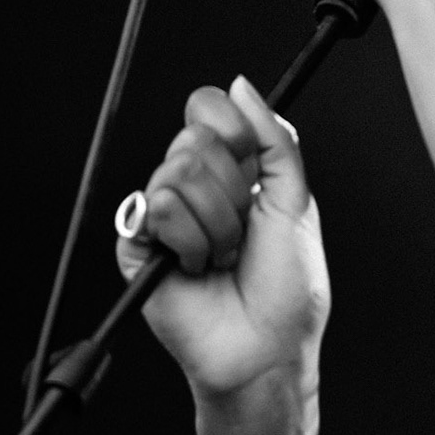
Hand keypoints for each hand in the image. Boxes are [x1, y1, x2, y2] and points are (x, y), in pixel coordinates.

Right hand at [117, 76, 330, 433]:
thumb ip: (274, 140)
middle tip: (244, 232)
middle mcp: (197, 188)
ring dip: (216, 225)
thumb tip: (239, 86)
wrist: (267, 348)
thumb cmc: (289, 288)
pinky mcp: (138, 246)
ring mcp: (166, 217)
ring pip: (175, 173)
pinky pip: (155, 208)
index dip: (230, 130)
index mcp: (235, 172)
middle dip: (232, 191)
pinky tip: (198, 268)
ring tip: (224, 258)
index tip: (251, 164)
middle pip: (193, 139)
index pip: (209, 113)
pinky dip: (190, 242)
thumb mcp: (296, 202)